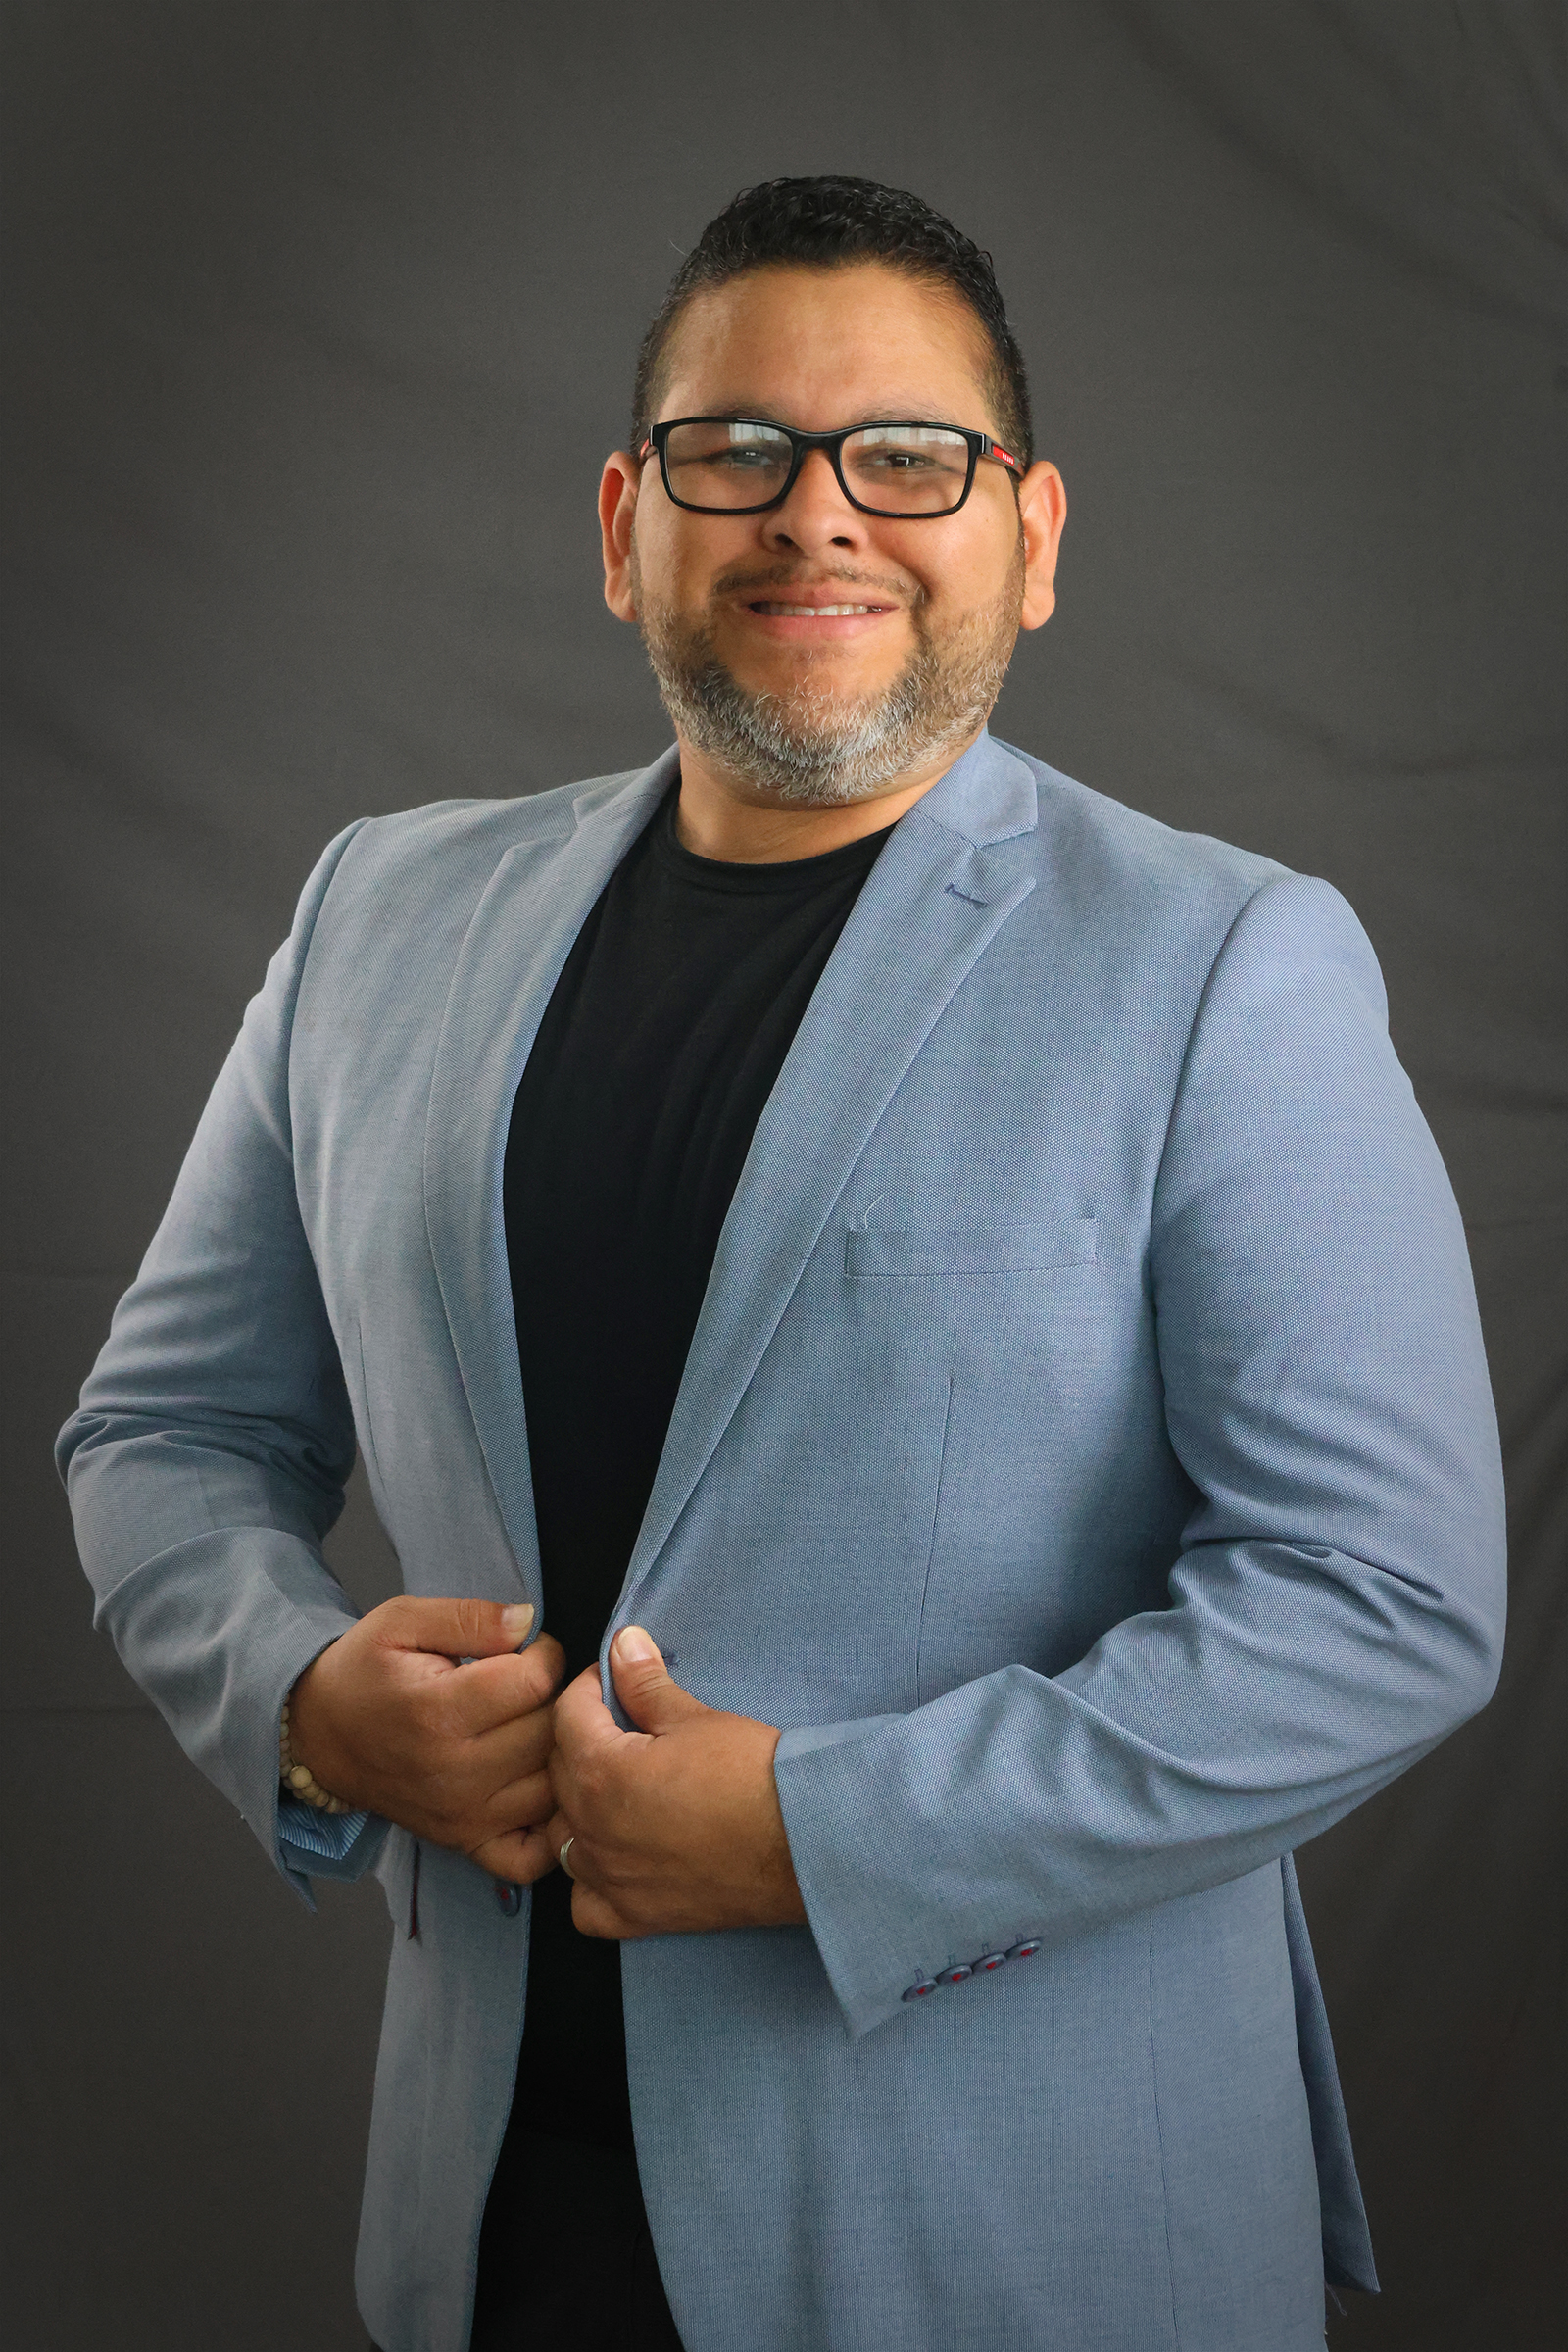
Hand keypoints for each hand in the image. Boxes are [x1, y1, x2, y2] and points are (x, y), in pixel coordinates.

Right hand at [287, 1597, 566, 1882]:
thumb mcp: (402, 1621)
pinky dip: (548, 1826)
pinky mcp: (466, 1842)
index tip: (529, 1649)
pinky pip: (533, 1856)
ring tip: (534, 1725)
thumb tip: (529, 1621)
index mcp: (437, 1712)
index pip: (536, 1681)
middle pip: (551, 1732)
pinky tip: (537, 1785)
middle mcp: (454, 1773)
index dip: (545, 1653)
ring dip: (558, 1753)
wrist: (320, 1736)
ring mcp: (463, 1816)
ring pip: (554, 1785)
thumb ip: (471, 1617)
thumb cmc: (364, 1673)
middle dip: (555, 1698)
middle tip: (531, 1686)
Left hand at [544, 1625, 807, 1938]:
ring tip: (616, 1789)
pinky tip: (615, 1860)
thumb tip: (622, 1645)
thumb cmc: (753, 1775)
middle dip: (581, 1740)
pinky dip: (591, 1883)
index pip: (567, 1716)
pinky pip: (586, 1905)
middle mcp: (592, 1831)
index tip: (613, 1680)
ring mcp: (611, 1879)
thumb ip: (645, 1684)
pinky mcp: (638, 1917)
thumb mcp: (696, 1718)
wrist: (803, 1841)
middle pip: (558, 1772)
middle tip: (621, 1724)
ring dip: (579, 1809)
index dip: (589, 1687)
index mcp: (601, 1773)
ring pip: (563, 1839)